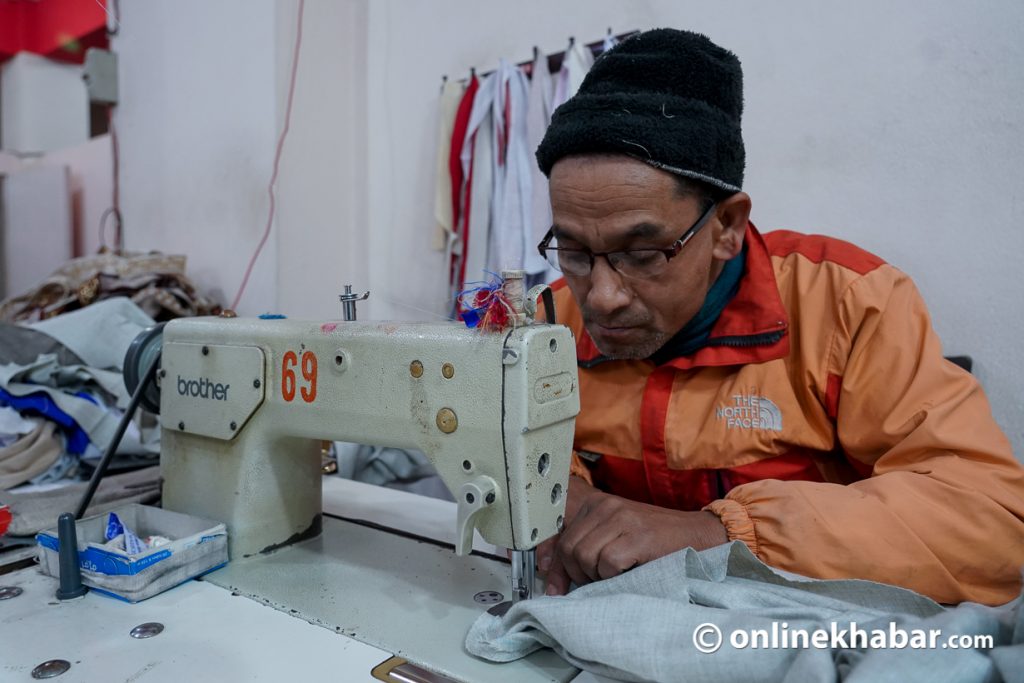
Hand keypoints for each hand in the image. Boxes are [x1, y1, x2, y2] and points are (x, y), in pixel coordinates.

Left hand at [536, 477, 727, 594]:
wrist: (697, 536)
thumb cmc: (655, 543)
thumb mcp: (614, 540)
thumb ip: (584, 551)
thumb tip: (552, 583)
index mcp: (596, 504)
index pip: (561, 539)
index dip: (556, 569)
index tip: (555, 589)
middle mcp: (605, 506)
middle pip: (569, 550)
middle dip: (579, 575)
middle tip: (599, 581)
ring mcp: (622, 518)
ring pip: (584, 556)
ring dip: (597, 576)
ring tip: (615, 576)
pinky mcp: (638, 535)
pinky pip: (607, 562)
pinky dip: (613, 576)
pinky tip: (628, 573)